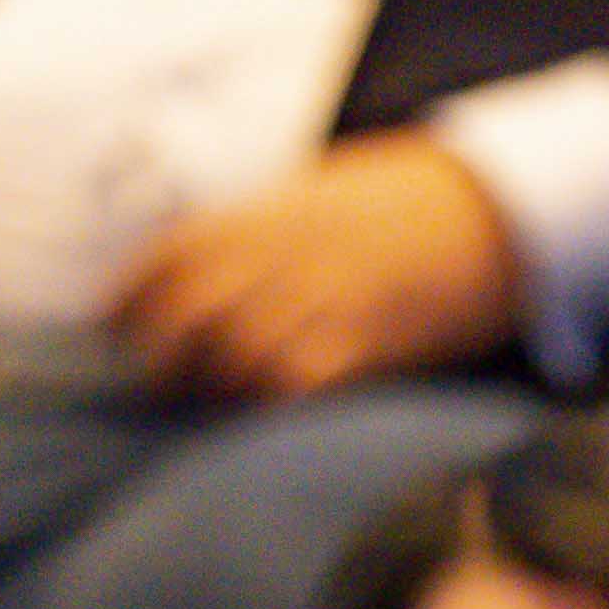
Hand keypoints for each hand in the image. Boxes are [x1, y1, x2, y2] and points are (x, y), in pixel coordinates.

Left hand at [107, 133, 524, 402]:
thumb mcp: (313, 195)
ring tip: (224, 407)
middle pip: (186, 319)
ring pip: (237, 357)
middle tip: (167, 388)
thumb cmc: (399, 204)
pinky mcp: (369, 339)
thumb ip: (253, 231)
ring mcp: (324, 296)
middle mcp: (280, 253)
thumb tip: (195, 274)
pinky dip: (278, 404)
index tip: (117, 335)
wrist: (491, 209)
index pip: (162, 264)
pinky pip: (301, 381)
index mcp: (260, 214)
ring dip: (220, 391)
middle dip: (164, 362)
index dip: (126, 307)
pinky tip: (278, 413)